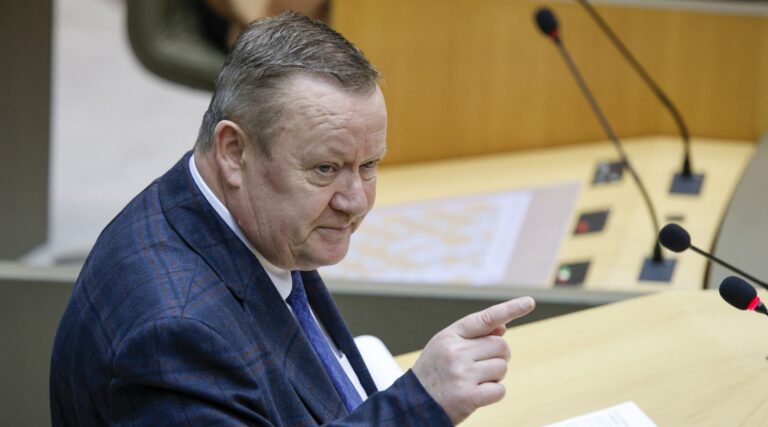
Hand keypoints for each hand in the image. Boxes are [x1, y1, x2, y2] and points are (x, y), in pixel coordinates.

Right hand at [412, 297, 534, 424]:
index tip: (529, 302)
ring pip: (502, 368)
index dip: (510, 309)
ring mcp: (462, 374)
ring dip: (495, 376)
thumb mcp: (445, 346)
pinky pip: (500, 390)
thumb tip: (503, 328)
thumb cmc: (434, 372)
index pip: (485, 318)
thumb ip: (473, 336)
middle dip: (498, 356)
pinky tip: (477, 395)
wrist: (413, 404)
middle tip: (482, 367)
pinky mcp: (468, 397)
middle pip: (501, 345)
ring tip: (474, 381)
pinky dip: (493, 393)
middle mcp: (455, 352)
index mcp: (450, 336)